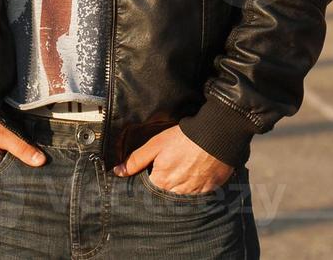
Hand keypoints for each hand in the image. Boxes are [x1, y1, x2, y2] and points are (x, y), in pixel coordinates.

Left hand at [112, 125, 233, 194]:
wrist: (215, 136)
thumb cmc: (183, 138)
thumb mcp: (156, 144)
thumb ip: (136, 159)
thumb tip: (117, 172)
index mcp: (162, 182)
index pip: (149, 189)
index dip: (150, 178)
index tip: (153, 169)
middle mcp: (177, 193)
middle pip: (165, 194)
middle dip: (165, 184)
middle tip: (171, 166)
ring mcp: (194, 193)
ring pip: (181, 195)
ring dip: (180, 186)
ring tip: (183, 168)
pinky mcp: (208, 191)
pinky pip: (197, 194)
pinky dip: (194, 185)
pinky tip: (195, 172)